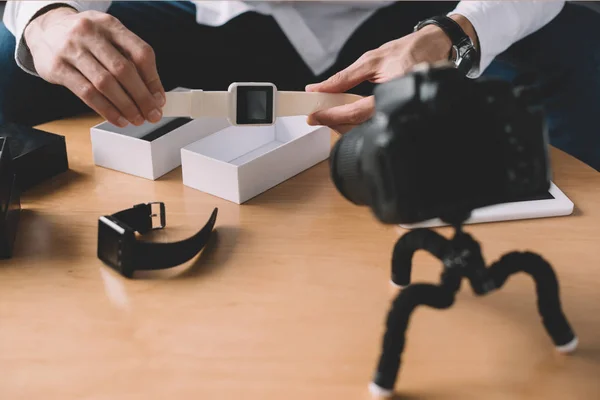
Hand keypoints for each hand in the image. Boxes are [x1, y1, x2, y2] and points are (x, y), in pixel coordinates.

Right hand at [24, 7, 164, 126]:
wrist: (44, 32)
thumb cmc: (85, 40)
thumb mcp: (109, 38)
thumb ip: (130, 60)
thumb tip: (153, 93)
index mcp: (110, 24)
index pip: (140, 53)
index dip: (153, 80)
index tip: (159, 99)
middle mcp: (90, 33)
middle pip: (124, 70)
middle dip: (142, 97)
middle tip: (152, 114)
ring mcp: (71, 49)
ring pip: (105, 84)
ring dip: (125, 106)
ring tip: (136, 119)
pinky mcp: (57, 67)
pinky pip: (87, 93)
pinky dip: (106, 110)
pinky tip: (118, 118)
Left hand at [306, 15, 476, 133]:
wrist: (436, 50)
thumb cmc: (409, 52)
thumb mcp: (372, 60)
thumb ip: (344, 78)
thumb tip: (319, 89)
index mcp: (393, 94)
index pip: (355, 112)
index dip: (332, 115)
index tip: (314, 115)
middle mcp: (399, 110)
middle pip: (359, 127)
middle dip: (335, 122)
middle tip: (318, 114)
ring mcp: (401, 118)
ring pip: (366, 131)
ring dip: (345, 124)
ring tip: (331, 112)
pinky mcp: (400, 120)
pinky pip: (375, 128)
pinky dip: (358, 123)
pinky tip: (349, 115)